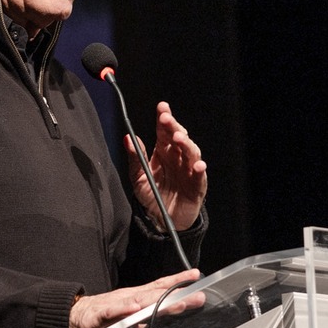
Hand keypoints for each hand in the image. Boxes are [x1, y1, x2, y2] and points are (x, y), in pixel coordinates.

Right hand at [69, 270, 204, 327]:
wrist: (72, 317)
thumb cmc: (100, 317)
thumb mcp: (125, 318)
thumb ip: (140, 321)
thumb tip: (154, 323)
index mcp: (135, 298)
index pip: (160, 288)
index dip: (178, 281)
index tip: (196, 277)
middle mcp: (129, 298)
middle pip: (156, 295)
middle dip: (177, 295)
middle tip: (197, 295)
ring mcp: (116, 304)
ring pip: (140, 301)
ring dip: (158, 301)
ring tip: (176, 302)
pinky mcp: (101, 314)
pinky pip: (113, 311)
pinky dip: (124, 308)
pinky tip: (136, 308)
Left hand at [128, 102, 206, 231]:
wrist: (161, 220)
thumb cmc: (151, 195)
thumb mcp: (137, 177)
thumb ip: (134, 158)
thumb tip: (127, 138)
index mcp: (163, 152)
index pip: (164, 131)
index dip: (164, 118)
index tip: (161, 107)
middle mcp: (178, 158)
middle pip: (179, 137)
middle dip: (174, 126)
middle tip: (167, 119)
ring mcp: (188, 170)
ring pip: (192, 152)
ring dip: (186, 144)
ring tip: (179, 138)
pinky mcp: (197, 186)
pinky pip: (200, 176)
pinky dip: (199, 169)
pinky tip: (197, 165)